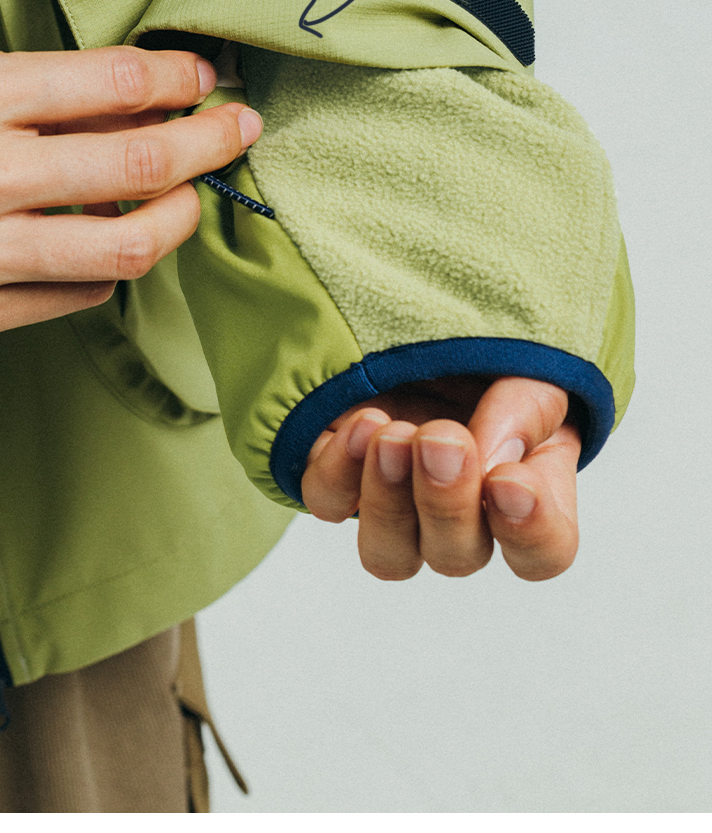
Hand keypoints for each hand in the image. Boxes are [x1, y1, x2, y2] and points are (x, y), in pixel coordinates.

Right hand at [0, 45, 260, 335]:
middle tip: (239, 127)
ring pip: (126, 245)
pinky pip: (82, 290)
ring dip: (180, 215)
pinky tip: (107, 235)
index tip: (207, 77)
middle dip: (208, 141)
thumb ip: (64, 96)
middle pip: (138, 165)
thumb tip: (168, 106)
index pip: (115, 82)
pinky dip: (110, 262)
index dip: (179, 79)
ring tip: (190, 194)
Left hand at [301, 376, 579, 580]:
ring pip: (387, 554)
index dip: (529, 532)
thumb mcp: (523, 365)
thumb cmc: (484, 351)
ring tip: (392, 438)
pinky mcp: (336, 475)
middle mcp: (457, 514)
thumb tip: (490, 462)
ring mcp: (392, 502)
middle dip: (446, 505)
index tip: (508, 481)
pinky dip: (340, 471)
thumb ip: (523, 413)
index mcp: (522, 492)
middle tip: (440, 440)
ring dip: (389, 503)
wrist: (419, 314)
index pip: (542, 551)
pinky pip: (329, 503)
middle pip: (455, 557)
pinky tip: (361, 423)